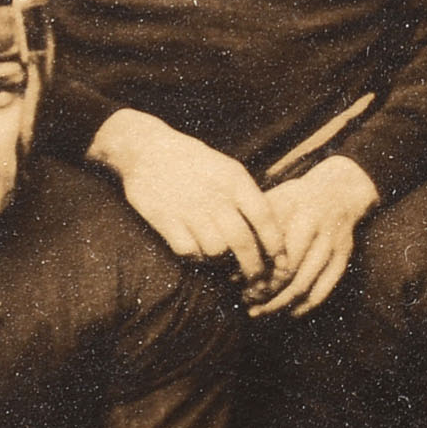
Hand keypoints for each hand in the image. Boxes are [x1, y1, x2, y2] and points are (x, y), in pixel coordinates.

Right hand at [92, 111, 284, 288]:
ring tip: (223, 262)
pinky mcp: (166, 219)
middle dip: (253, 267)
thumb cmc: (192, 161)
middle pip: (243, 242)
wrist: (146, 149)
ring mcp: (190, 208)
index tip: (280, 261)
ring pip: (217, 251)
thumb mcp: (226, 168)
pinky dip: (196, 258)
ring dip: (222, 262)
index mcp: (235, 179)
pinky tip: (198, 254)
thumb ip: (245, 196)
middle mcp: (215, 195)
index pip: (264, 217)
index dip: (275, 244)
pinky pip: (189, 251)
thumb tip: (269, 231)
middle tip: (255, 278)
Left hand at [247, 156, 377, 318]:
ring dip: (282, 304)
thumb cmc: (297, 197)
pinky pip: (325, 289)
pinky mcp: (344, 258)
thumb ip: (256, 228)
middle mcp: (321, 232)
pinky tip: (290, 312)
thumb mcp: (276, 200)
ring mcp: (335, 246)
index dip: (259, 275)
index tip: (241, 286)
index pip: (278, 254)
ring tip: (262, 312)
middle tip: (249, 303)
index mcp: (302, 215)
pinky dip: (306, 305)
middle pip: (292, 274)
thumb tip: (231, 266)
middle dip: (268, 293)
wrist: (340, 189)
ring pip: (307, 286)